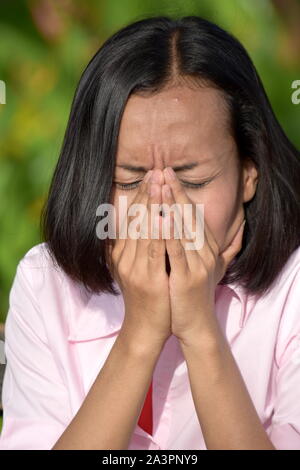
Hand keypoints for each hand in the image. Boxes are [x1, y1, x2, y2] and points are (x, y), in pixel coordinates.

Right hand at [107, 169, 171, 350]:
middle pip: (136, 219)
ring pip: (143, 230)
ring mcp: (134, 267)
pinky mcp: (148, 279)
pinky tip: (164, 215)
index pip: (132, 218)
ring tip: (159, 183)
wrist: (146, 327)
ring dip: (152, 205)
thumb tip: (137, 223)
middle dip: (147, 193)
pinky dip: (158, 232)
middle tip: (156, 170)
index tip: (152, 175)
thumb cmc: (146, 296)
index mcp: (123, 252)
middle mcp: (125, 256)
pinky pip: (153, 251)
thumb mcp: (135, 268)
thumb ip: (133, 246)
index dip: (142, 195)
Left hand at [161, 166, 245, 344]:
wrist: (195, 324)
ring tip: (161, 185)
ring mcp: (198, 265)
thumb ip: (205, 245)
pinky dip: (169, 235)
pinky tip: (161, 219)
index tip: (168, 174)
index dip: (181, 193)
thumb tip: (217, 226)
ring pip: (183, 230)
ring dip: (171, 206)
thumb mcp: (203, 266)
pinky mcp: (188, 278)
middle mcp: (205, 252)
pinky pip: (176, 253)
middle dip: (175, 192)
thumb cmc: (191, 293)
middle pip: (189, 217)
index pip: (193, 215)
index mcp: (205, 247)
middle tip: (163, 170)